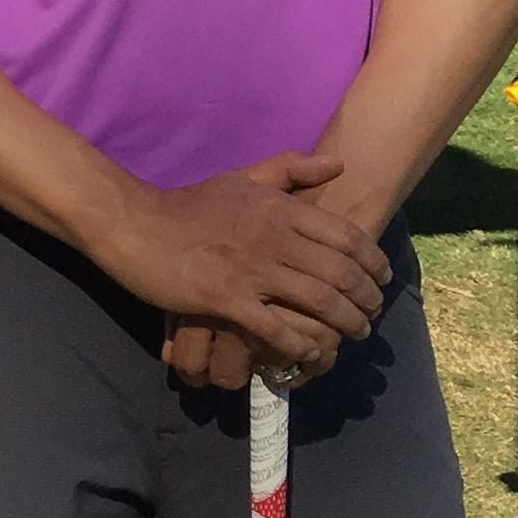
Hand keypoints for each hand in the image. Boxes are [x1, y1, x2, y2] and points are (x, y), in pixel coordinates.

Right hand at [99, 152, 386, 381]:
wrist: (134, 225)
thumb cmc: (189, 204)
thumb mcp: (241, 177)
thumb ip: (290, 169)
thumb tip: (338, 164)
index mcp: (280, 209)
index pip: (347, 237)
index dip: (374, 262)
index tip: (383, 279)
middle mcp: (274, 238)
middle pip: (341, 274)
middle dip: (367, 299)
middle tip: (372, 314)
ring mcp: (251, 271)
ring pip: (318, 302)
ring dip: (345, 323)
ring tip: (353, 334)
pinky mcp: (226, 300)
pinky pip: (277, 329)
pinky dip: (301, 345)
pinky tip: (311, 353)